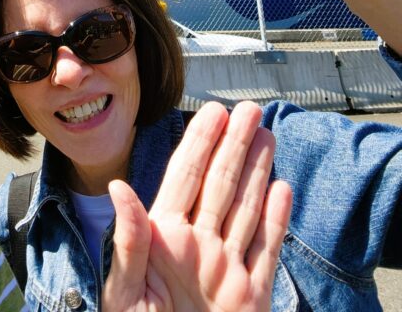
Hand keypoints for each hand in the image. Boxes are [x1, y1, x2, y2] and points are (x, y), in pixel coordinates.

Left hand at [103, 102, 291, 311]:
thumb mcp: (125, 296)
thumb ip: (130, 242)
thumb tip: (120, 188)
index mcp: (163, 240)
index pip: (185, 179)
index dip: (200, 143)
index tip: (213, 112)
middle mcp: (197, 247)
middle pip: (220, 184)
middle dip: (235, 145)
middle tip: (251, 108)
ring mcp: (225, 270)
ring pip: (245, 209)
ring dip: (257, 171)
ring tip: (266, 134)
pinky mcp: (249, 297)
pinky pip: (265, 252)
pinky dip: (276, 221)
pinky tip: (282, 189)